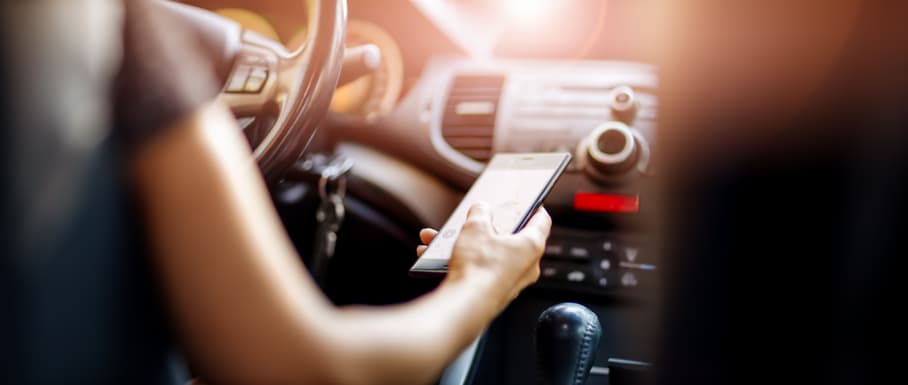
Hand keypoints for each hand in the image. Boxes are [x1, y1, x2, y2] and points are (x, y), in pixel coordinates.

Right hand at [417, 203, 552, 310]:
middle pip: (512, 239)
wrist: (465, 305)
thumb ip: (480, 213)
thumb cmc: (479, 269)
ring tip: (444, 239)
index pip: (541, 221)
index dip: (535, 207)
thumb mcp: (475, 228)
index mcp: (531, 245)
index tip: (530, 202)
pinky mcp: (494, 293)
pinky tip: (438, 257)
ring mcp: (511, 282)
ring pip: (490, 255)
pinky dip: (463, 262)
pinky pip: (480, 271)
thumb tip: (481, 209)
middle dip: (489, 228)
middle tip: (479, 220)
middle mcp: (526, 266)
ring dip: (468, 245)